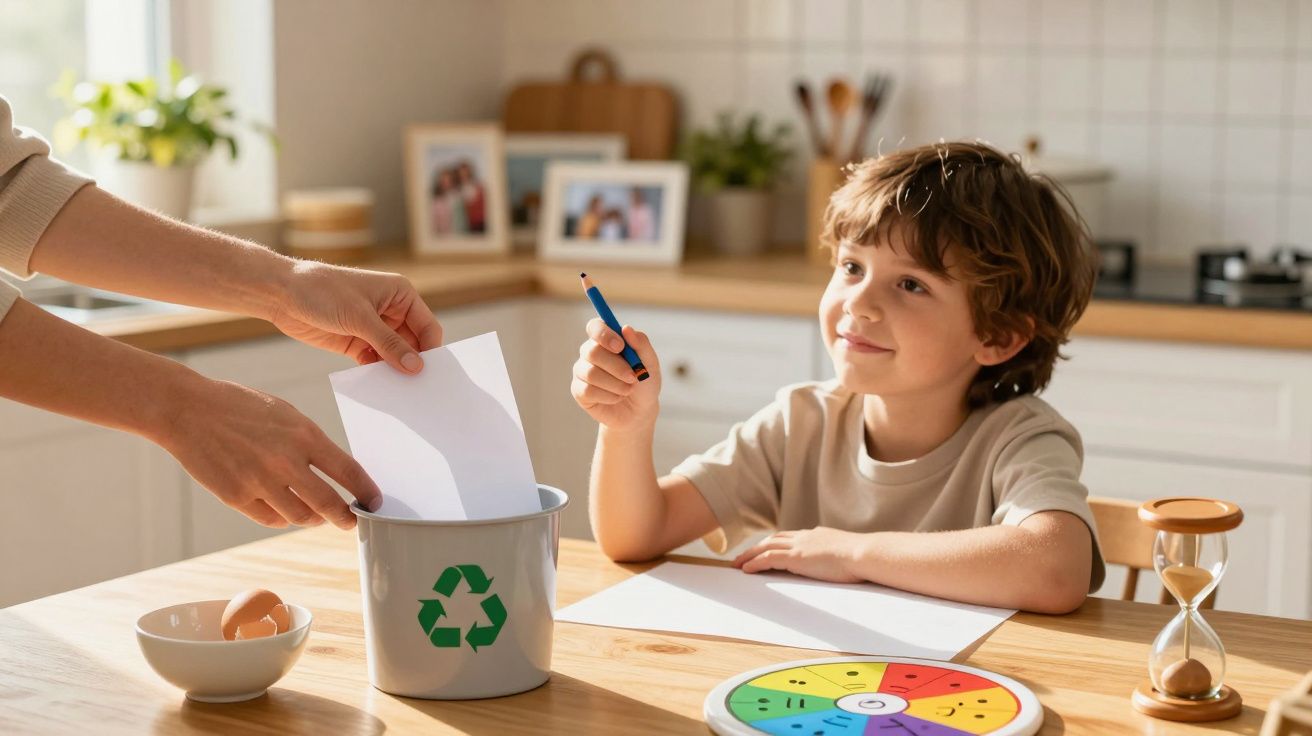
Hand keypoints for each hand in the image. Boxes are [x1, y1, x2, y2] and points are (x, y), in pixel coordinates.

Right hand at [156, 376, 381, 529]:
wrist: (188, 409)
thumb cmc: (240, 407)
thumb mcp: (284, 414)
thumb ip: (309, 442)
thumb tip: (334, 472)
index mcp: (303, 435)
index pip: (348, 471)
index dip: (366, 491)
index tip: (375, 502)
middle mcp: (285, 461)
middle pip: (329, 504)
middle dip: (345, 517)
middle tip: (350, 521)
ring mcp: (260, 481)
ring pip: (300, 517)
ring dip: (312, 518)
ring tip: (315, 514)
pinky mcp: (237, 497)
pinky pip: (271, 519)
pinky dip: (282, 518)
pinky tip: (283, 510)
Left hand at [270, 260, 442, 373]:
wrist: (282, 294)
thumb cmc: (323, 291)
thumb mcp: (360, 317)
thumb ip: (389, 343)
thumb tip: (416, 366)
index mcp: (400, 295)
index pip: (427, 327)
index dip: (430, 349)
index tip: (428, 373)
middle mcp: (391, 311)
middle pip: (413, 344)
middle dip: (412, 363)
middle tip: (415, 388)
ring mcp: (374, 328)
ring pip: (394, 356)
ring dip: (394, 371)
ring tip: (396, 390)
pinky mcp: (356, 343)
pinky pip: (375, 362)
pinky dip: (376, 373)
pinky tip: (375, 385)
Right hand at [570, 319, 660, 430]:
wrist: (639, 411)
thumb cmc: (644, 382)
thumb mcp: (650, 363)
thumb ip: (641, 344)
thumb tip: (626, 328)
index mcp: (606, 340)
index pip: (595, 327)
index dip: (604, 334)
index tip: (620, 346)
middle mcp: (590, 352)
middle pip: (592, 352)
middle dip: (617, 367)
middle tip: (633, 377)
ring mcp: (582, 371)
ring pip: (591, 373)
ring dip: (616, 384)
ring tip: (629, 390)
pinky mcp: (578, 391)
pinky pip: (588, 391)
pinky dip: (609, 397)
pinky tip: (616, 398)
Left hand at [732, 527, 868, 582]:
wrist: (865, 553)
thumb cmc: (863, 558)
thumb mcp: (848, 554)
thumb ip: (840, 556)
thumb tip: (845, 563)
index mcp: (817, 535)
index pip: (790, 537)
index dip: (775, 543)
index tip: (766, 548)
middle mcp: (805, 537)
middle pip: (773, 539)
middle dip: (757, 547)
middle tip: (743, 556)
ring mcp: (800, 546)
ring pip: (766, 547)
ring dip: (749, 555)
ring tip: (737, 564)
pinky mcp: (796, 558)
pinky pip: (768, 559)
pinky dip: (755, 563)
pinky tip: (746, 570)